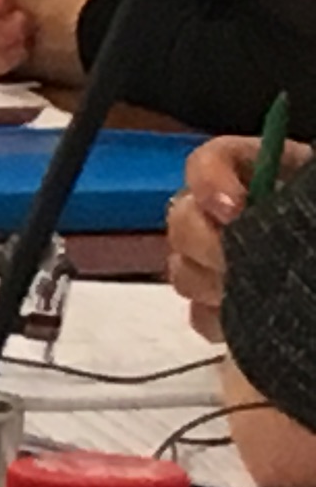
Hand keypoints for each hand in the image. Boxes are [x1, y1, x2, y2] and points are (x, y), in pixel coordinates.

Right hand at [173, 134, 286, 340]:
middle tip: (234, 267)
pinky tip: (240, 327)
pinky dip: (214, 319)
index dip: (210, 178)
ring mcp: (230, 261)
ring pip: (183, 263)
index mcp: (273, 177)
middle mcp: (241, 214)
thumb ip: (306, 190)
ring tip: (241, 299)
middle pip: (185, 213)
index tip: (233, 209)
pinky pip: (196, 310)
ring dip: (206, 281)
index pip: (214, 159)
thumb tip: (266, 208)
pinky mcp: (229, 306)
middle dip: (204, 241)